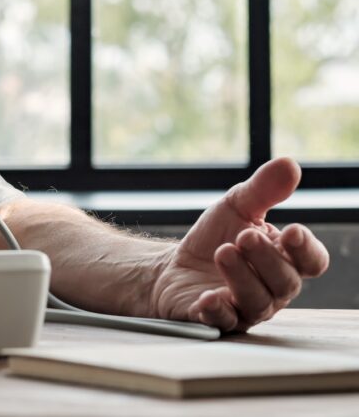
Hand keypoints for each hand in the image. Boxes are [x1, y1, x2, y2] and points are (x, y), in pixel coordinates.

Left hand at [152, 158, 328, 331]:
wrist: (174, 265)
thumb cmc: (215, 237)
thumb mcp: (236, 207)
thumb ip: (263, 189)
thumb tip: (290, 164)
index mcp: (285, 260)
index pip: (311, 261)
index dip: (306, 248)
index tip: (291, 231)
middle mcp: (273, 289)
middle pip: (285, 282)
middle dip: (266, 258)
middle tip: (244, 236)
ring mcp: (246, 308)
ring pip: (257, 301)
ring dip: (242, 277)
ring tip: (223, 252)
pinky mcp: (217, 320)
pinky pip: (224, 321)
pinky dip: (217, 310)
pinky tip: (207, 298)